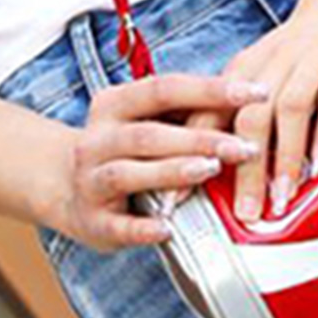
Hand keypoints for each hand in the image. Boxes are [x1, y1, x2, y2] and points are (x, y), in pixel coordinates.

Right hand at [41, 72, 268, 253]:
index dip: (211, 89)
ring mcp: (91, 179)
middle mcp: (97, 139)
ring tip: (210, 171)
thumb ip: (185, 113)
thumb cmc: (123, 149)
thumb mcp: (144, 120)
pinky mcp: (92, 220)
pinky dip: (142, 228)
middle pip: (149, 133)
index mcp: (114, 105)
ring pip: (129, 173)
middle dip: (200, 139)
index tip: (255, 92)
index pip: (164, 89)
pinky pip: (118, 225)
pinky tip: (168, 228)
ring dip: (172, 171)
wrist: (63, 186)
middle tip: (243, 146)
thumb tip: (247, 102)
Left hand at [199, 0, 317, 222]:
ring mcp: (310, 60)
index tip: (179, 199)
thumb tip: (225, 163)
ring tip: (282, 198)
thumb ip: (249, 109)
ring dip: (284, 157)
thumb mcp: (266, 69)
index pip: (207, 113)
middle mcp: (272, 64)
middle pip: (248, 119)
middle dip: (244, 169)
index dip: (191, 155)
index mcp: (245, 70)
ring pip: (288, 111)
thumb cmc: (307, 40)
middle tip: (245, 214)